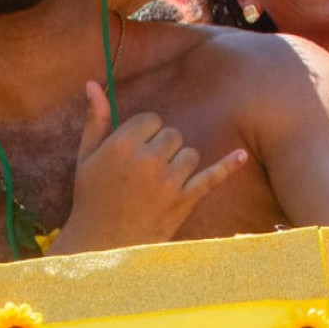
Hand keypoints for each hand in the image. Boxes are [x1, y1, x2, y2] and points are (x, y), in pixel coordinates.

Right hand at [55, 81, 246, 252]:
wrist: (101, 245)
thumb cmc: (91, 198)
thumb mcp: (86, 157)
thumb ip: (95, 118)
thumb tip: (94, 82)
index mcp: (122, 144)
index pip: (152, 119)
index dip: (145, 133)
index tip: (135, 150)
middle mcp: (147, 159)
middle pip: (173, 134)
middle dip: (163, 148)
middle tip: (145, 172)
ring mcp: (168, 181)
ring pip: (190, 153)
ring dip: (180, 164)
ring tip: (159, 185)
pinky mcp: (184, 201)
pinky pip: (211, 177)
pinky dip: (228, 166)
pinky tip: (242, 155)